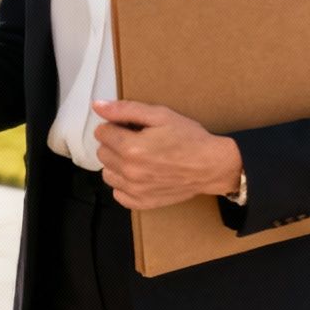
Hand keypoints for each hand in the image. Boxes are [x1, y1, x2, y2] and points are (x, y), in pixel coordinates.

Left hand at [91, 99, 242, 210]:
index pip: (101, 133)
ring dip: (117, 164)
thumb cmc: (189, 138)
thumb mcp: (159, 115)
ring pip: (107, 173)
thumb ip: (125, 110)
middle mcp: (130, 171)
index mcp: (131, 148)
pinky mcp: (143, 202)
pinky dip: (124, 185)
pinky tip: (139, 175)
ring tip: (137, 158)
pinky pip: (118, 194)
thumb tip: (97, 106)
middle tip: (136, 140)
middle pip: (102, 153)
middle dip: (115, 143)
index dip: (115, 126)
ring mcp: (135, 190)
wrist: (211, 166)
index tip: (130, 127)